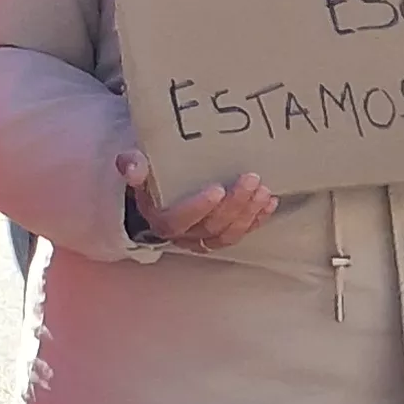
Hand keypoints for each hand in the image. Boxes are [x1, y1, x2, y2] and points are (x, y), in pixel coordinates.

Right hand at [116, 150, 272, 253]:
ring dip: (249, 214)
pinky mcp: (221, 236)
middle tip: (251, 179)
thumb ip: (132, 165)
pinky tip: (270, 203)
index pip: (179, 220)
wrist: (159, 194)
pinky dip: (257, 220)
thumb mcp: (137, 168)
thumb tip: (132, 167)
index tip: (217, 189)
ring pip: (229, 234)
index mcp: (161, 220)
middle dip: (234, 204)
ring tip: (264, 191)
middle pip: (211, 227)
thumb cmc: (151, 179)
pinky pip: (241, 234)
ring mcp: (204, 239)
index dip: (199, 207)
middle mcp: (184, 236)